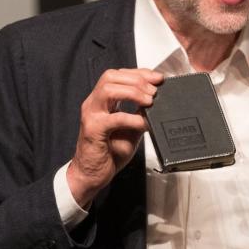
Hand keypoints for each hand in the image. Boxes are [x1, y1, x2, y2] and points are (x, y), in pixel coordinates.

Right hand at [67, 68, 163, 205]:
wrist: (92, 175)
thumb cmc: (109, 152)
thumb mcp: (130, 128)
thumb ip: (140, 113)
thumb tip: (158, 101)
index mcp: (101, 101)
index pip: (117, 75)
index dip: (139, 73)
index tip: (158, 78)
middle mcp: (93, 104)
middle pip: (111, 77)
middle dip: (137, 80)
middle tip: (154, 91)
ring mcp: (91, 116)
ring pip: (108, 90)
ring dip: (133, 93)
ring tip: (149, 102)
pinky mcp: (93, 131)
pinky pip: (114, 118)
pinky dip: (132, 119)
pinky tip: (144, 124)